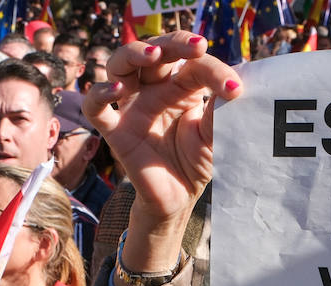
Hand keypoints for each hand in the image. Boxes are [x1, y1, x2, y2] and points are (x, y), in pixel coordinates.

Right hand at [84, 32, 241, 224]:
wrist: (179, 197)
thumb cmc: (196, 162)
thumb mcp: (215, 135)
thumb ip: (220, 112)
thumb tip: (233, 86)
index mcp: (181, 86)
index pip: (194, 63)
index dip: (214, 69)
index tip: (234, 89)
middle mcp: (154, 89)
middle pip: (154, 50)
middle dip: (173, 43)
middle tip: (196, 47)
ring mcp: (132, 106)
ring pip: (120, 65)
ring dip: (133, 53)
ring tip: (153, 55)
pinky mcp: (115, 130)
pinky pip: (96, 107)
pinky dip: (100, 93)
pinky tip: (117, 91)